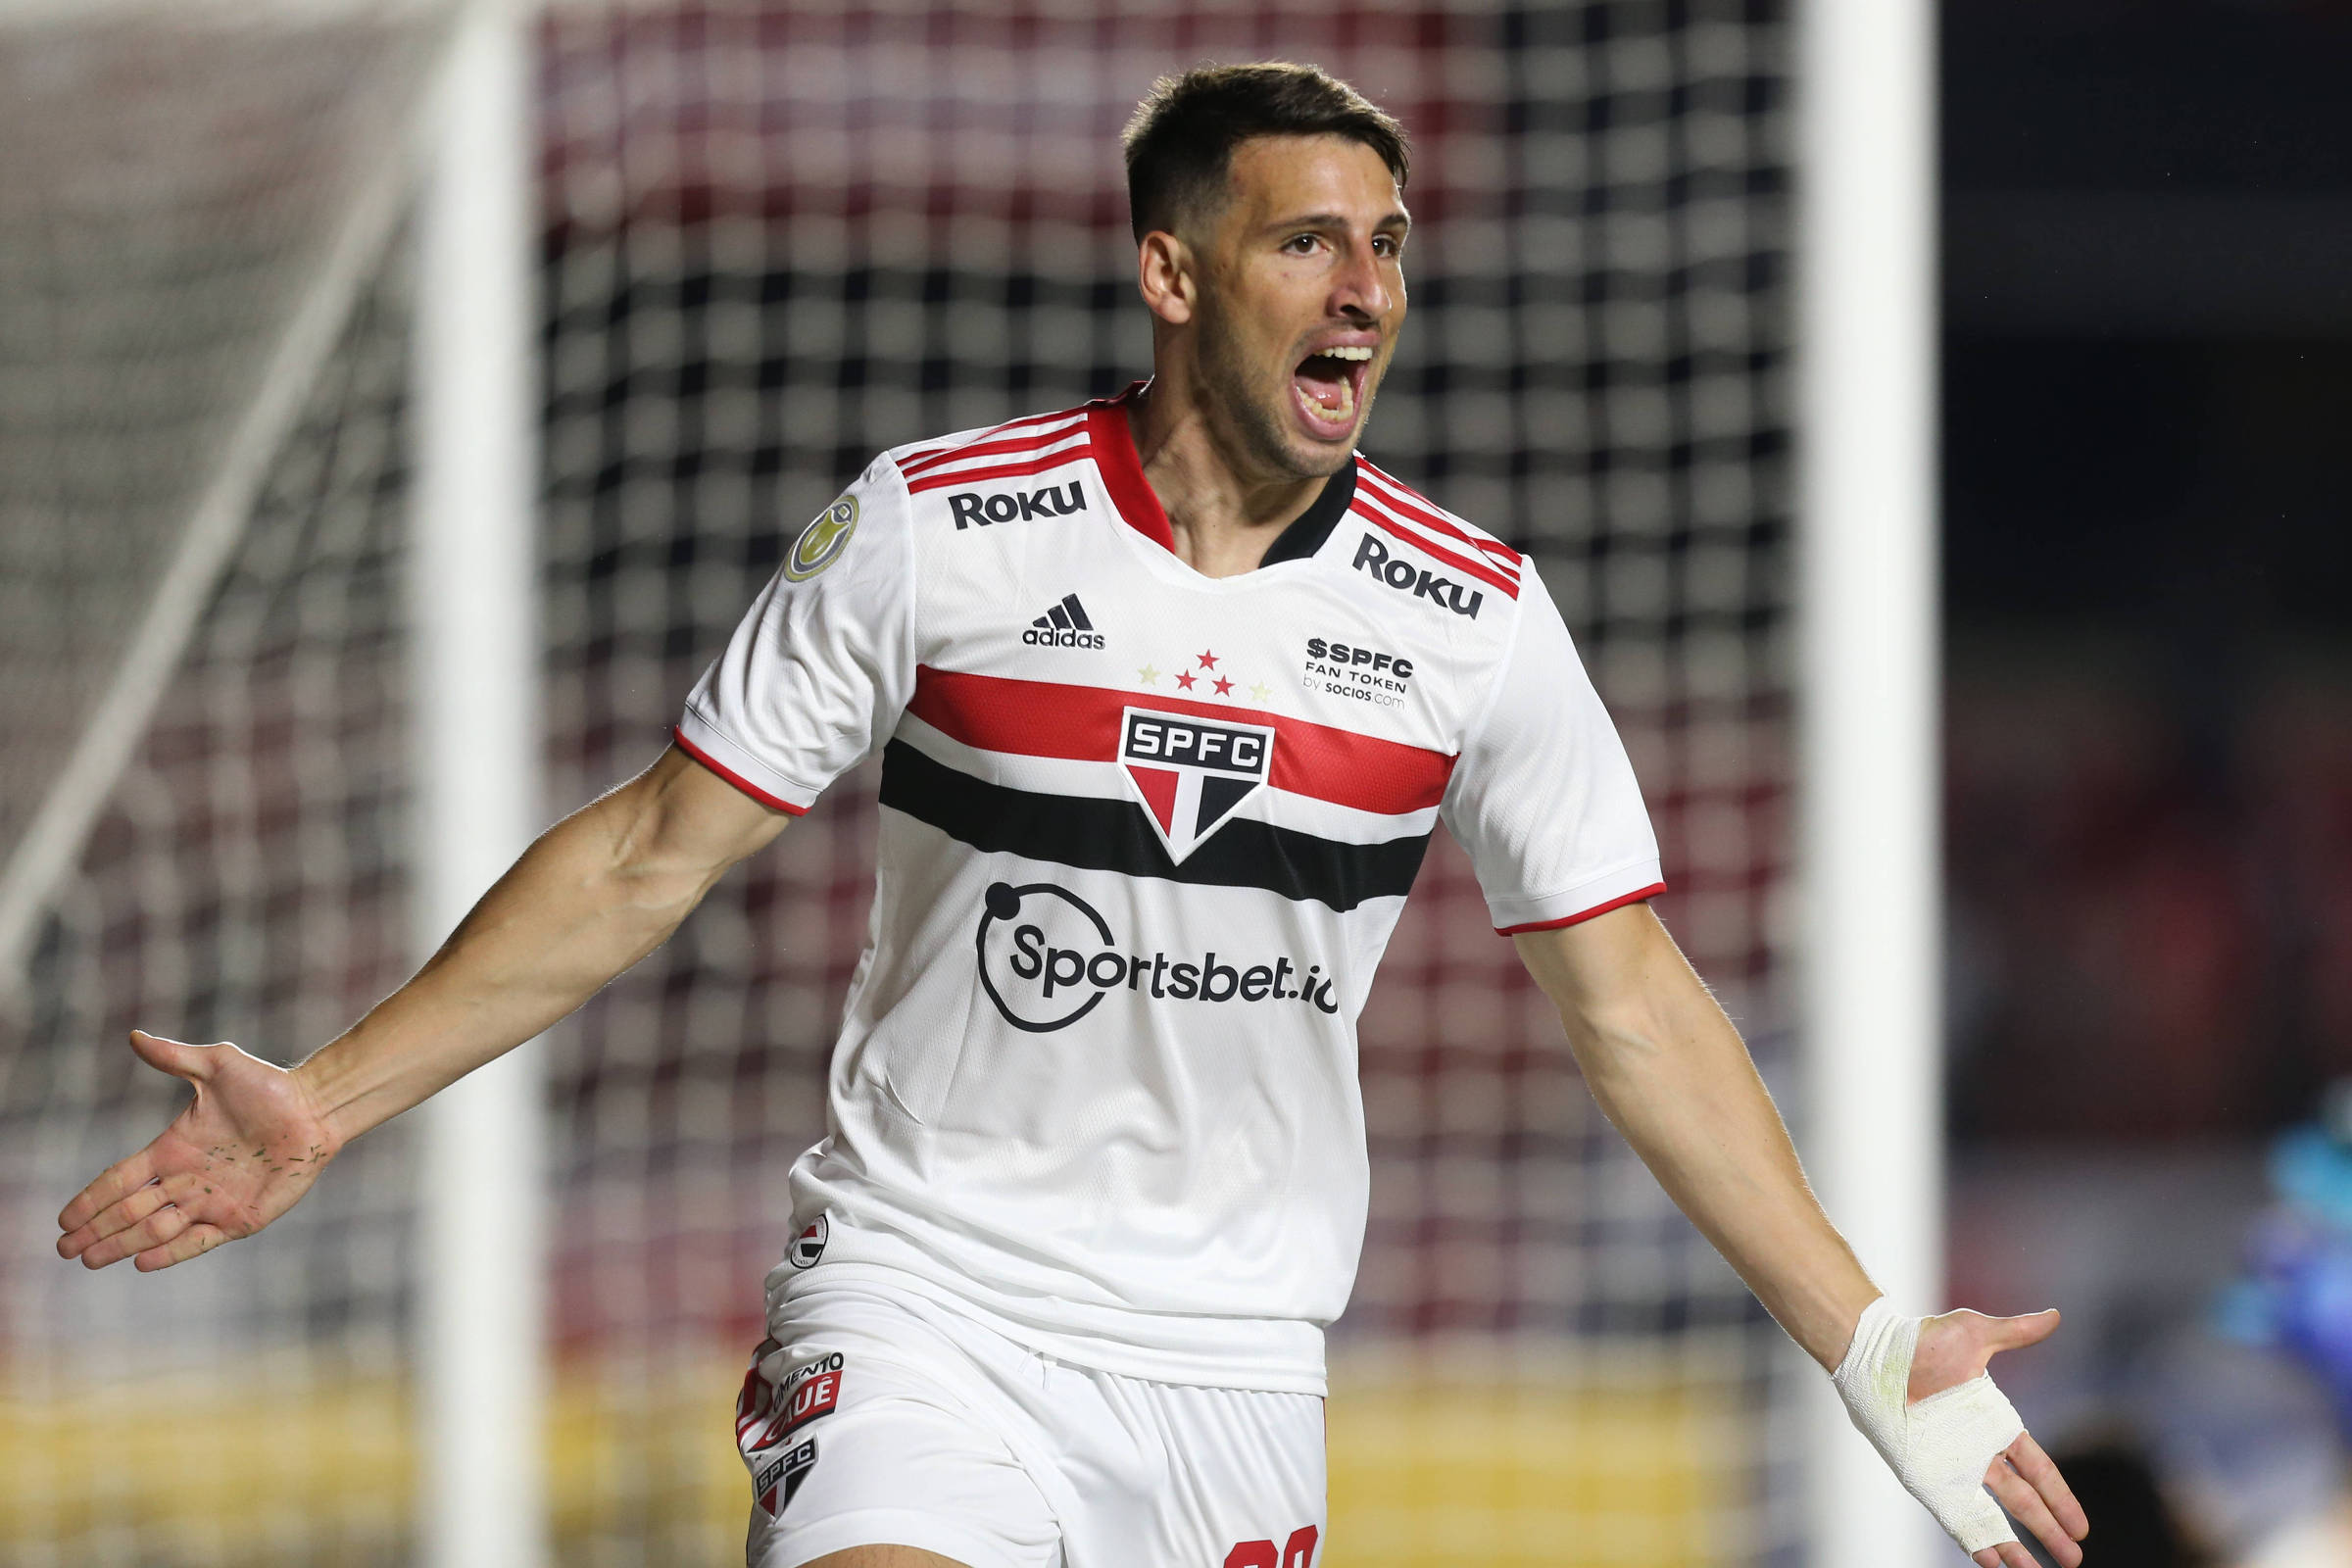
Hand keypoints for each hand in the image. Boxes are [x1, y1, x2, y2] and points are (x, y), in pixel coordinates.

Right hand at [55, 1031, 341, 1271]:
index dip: (91, 1199)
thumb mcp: (218, 1065)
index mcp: (173, 1149)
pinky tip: (141, 1262)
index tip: (63, 1218)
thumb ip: (175, 1057)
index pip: (120, 1179)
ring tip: (89, 1259)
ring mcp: (211, 1201)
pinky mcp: (239, 1219)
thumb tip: (135, 1036)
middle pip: (129, 1210)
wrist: (315, 1110)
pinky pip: (197, 1241)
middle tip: (64, 1250)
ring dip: (122, 1244)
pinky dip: (169, 1252)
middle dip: (96, 1230)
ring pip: (155, 1229)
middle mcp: (186, 1179)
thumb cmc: (268, 1086)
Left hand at [1908, 1308, 2089, 1567]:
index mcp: (1995, 1423)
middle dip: (2048, 1530)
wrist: (1874, 1350)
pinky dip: (1974, 1541)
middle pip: (2023, 1501)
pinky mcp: (1926, 1475)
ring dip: (2015, 1547)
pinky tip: (1992, 1564)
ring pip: (1992, 1517)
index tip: (2081, 1525)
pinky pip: (1956, 1515)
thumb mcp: (1977, 1334)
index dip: (2060, 1496)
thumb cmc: (1921, 1340)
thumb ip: (2016, 1332)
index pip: (2038, 1469)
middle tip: (2073, 1560)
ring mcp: (1952, 1466)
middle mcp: (1976, 1451)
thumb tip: (2056, 1315)